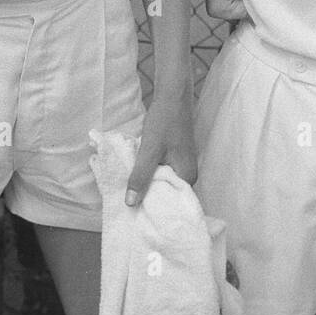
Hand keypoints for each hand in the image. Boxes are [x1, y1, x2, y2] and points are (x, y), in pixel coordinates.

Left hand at [125, 88, 196, 206]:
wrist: (173, 96)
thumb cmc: (164, 121)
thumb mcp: (149, 150)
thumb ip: (141, 177)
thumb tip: (131, 204)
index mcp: (187, 177)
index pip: (170, 204)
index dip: (153, 210)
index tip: (135, 218)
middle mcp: (188, 174)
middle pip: (165, 194)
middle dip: (148, 198)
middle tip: (127, 208)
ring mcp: (182, 165)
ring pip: (161, 182)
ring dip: (147, 185)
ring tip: (129, 195)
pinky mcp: (175, 157)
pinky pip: (161, 172)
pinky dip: (149, 174)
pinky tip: (136, 176)